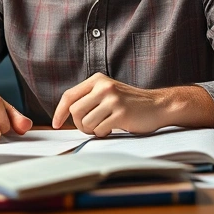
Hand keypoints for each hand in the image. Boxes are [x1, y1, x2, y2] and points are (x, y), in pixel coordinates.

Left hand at [51, 73, 168, 136]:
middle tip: (90, 127)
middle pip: (75, 111)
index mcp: (97, 80)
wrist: (158, 105)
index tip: (56, 124)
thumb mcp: (108, 92)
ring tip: (103, 127)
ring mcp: (113, 99)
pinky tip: (112, 128)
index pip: (69, 96)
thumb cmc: (130, 103)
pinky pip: (100, 129)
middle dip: (79, 125)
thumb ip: (89, 98)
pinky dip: (103, 133)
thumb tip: (65, 114)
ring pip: (86, 122)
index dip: (59, 112)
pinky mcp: (121, 113)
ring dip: (92, 130)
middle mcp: (104, 87)